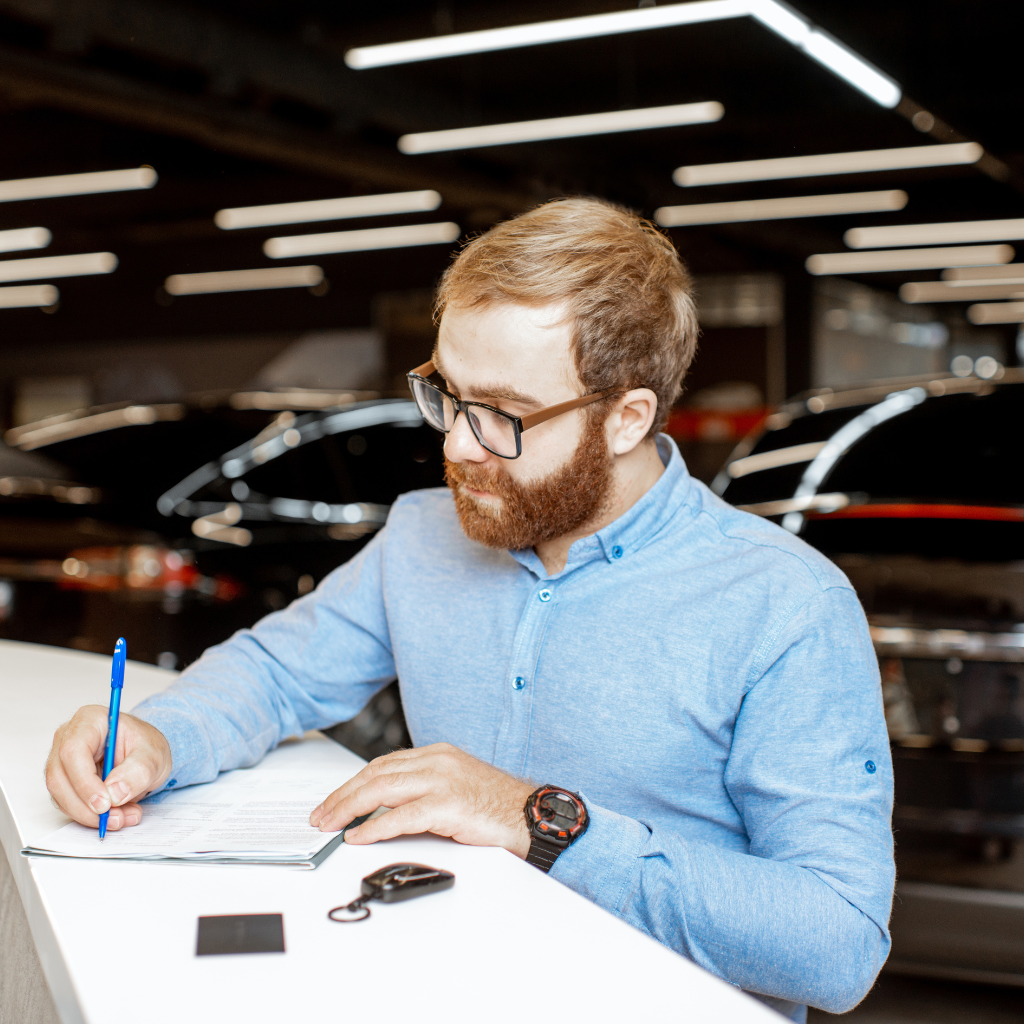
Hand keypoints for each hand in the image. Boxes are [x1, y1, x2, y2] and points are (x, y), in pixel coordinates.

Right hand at [45, 706, 172, 830]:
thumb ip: (138, 771)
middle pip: (60, 776)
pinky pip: (67, 804)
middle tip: (114, 819)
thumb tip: (114, 793)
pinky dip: (89, 816)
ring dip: (89, 815)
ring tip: (122, 818)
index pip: (74, 751)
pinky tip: (115, 816)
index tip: (104, 804)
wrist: (145, 755)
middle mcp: (69, 737)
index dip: (85, 781)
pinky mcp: (65, 780)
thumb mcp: (154, 755)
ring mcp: (62, 760)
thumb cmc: (146, 747)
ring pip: (60, 794)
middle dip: (86, 805)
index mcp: (90, 720)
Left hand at [309, 743, 534, 857]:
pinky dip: (373, 827)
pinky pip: (399, 817)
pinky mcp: (447, 804)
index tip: (335, 801)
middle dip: (343, 795)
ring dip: (349, 808)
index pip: (383, 764)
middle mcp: (436, 761)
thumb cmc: (497, 806)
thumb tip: (386, 810)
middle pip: (375, 774)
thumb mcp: (456, 786)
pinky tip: (358, 836)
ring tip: (331, 824)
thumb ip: (424, 789)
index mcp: (437, 754)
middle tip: (322, 815)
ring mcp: (441, 780)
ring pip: (380, 789)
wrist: (530, 814)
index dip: (354, 783)